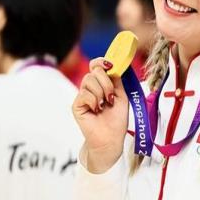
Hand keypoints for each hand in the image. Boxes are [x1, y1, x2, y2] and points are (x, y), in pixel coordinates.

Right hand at [72, 58, 128, 172]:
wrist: (112, 138)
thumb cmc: (117, 119)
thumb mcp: (122, 96)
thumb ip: (117, 80)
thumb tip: (114, 65)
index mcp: (102, 83)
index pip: (97, 65)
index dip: (101, 61)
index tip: (110, 65)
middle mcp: (91, 87)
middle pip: (94, 71)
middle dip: (106, 82)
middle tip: (111, 96)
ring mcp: (83, 95)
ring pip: (89, 80)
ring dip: (101, 92)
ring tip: (105, 104)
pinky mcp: (77, 105)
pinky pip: (84, 94)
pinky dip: (94, 101)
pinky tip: (97, 110)